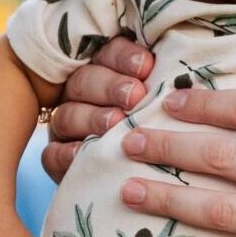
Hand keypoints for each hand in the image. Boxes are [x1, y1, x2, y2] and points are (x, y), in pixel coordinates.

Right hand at [42, 35, 154, 181]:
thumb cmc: (161, 129)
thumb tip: (183, 72)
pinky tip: (84, 152)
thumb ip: (163, 83)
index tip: (146, 66)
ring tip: (115, 122)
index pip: (108, 53)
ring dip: (92, 116)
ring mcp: (66, 127)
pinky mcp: (57, 159)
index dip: (123, 57)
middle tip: (135, 95)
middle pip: (84, 80)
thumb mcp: (163, 102)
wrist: (147, 183)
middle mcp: (81, 95)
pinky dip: (67, 152)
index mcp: (106, 71)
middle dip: (110, 86)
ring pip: (67, 114)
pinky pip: (52, 153)